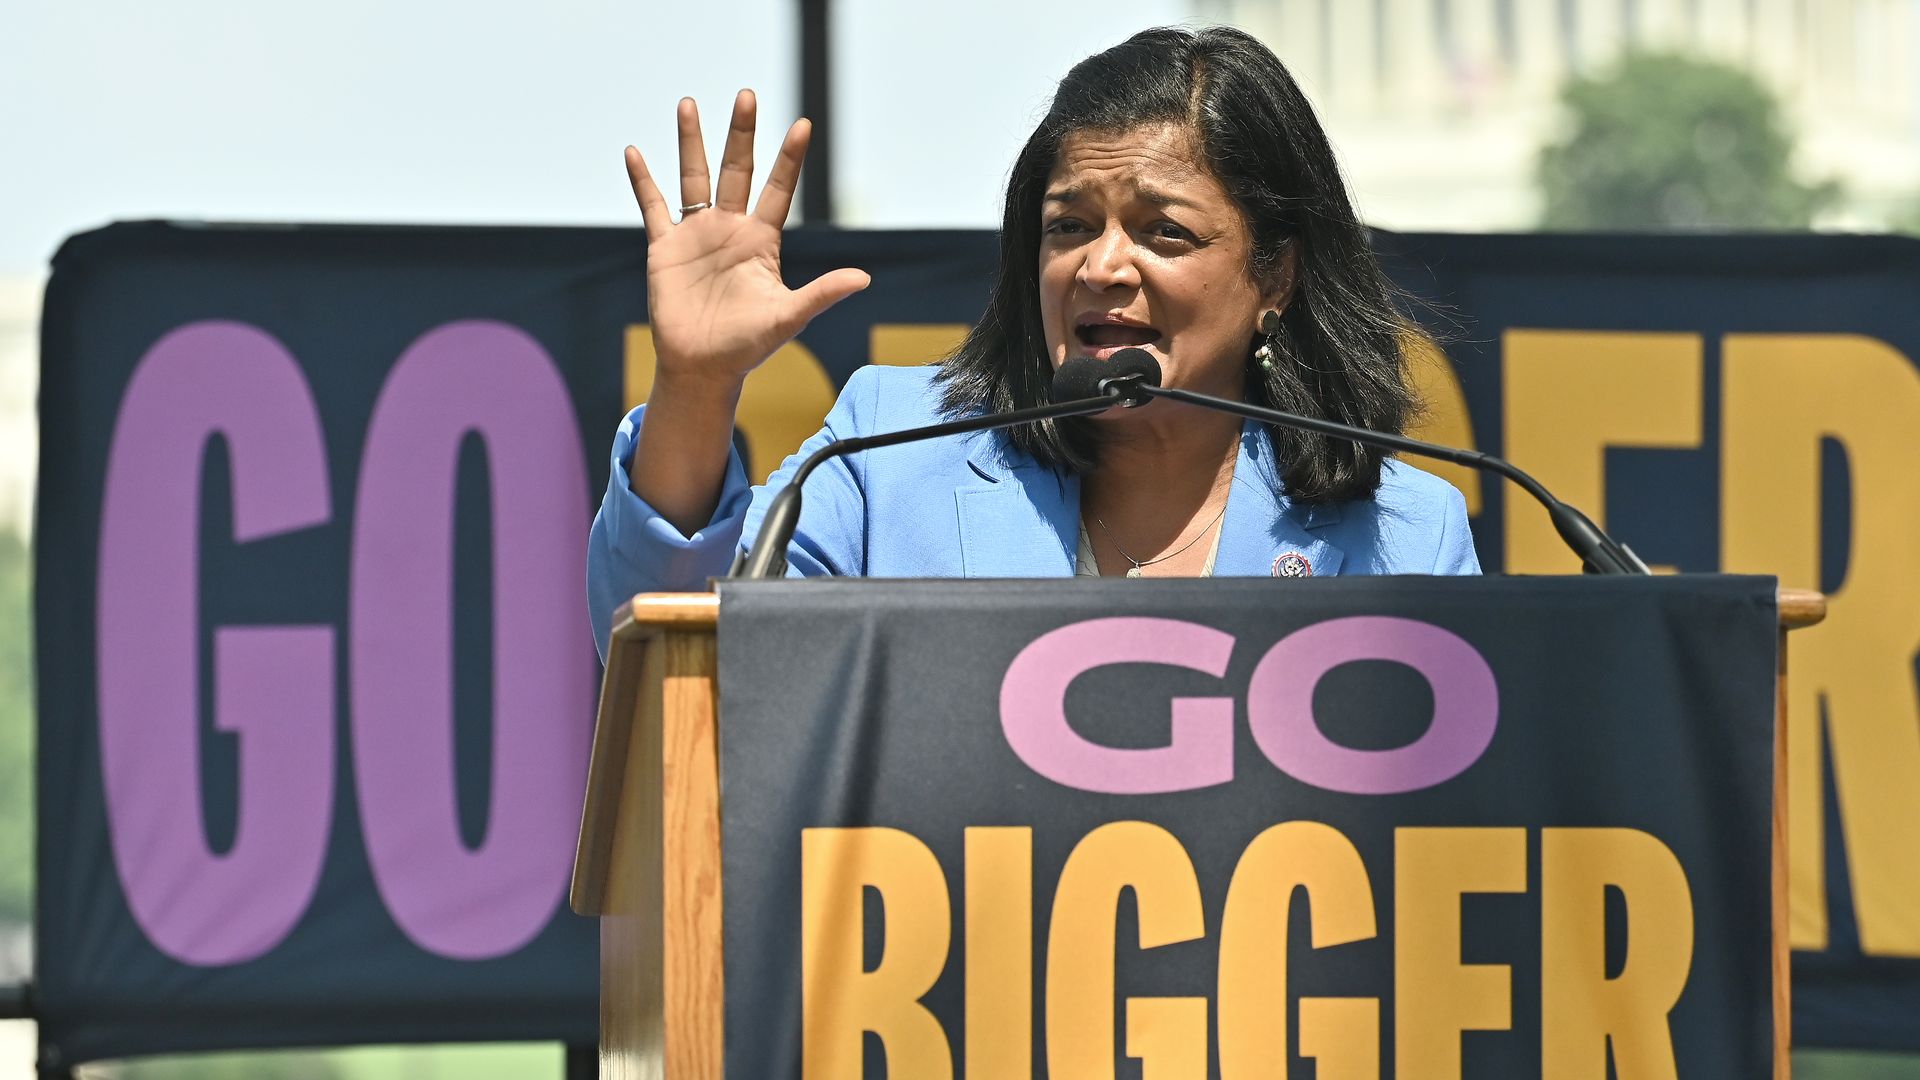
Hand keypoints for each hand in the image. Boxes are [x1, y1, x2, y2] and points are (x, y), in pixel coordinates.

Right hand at [625, 90, 869, 386]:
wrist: (703, 368)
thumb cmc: (748, 346)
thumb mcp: (789, 317)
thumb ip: (822, 293)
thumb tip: (864, 278)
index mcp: (761, 241)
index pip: (778, 189)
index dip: (790, 159)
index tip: (803, 125)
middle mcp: (730, 229)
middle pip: (737, 170)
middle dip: (741, 134)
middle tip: (747, 95)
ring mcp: (696, 235)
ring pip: (694, 177)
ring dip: (691, 141)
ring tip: (689, 103)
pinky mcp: (665, 248)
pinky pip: (652, 206)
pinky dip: (642, 180)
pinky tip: (635, 151)